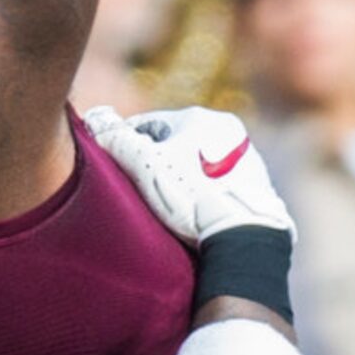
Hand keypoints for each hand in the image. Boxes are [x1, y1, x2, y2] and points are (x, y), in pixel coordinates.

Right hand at [84, 105, 294, 243]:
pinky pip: (219, 182)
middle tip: (138, 187)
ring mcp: (246, 158)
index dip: (127, 143)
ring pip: (198, 162)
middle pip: (176, 143)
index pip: (149, 124)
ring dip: (181, 176)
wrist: (242, 236)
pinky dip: (204, 191)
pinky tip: (194, 211)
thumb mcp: (144, 166)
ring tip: (166, 204)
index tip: (115, 164)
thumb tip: (96, 119)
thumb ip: (117, 140)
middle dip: (156, 161)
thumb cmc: (189, 197)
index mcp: (201, 118)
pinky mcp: (258, 185)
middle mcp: (228, 131)